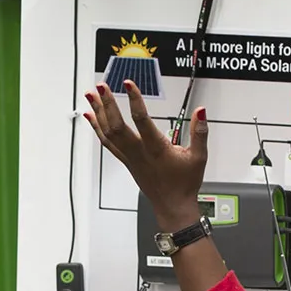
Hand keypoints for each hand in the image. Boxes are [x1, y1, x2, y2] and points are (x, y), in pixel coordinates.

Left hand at [83, 81, 208, 227]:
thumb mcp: (199, 157)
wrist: (173, 206)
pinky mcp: (125, 161)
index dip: (134, 100)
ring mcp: (129, 157)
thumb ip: (200, 132)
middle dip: (107, 104)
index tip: (128, 83)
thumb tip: (201, 111)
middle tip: (101, 86)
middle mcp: (139, 152)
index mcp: (156, 149)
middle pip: (117, 126)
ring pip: (108, 133)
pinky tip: (91, 116)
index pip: (141, 120)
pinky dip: (97, 128)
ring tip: (90, 95)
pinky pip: (107, 142)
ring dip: (98, 113)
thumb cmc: (184, 183)